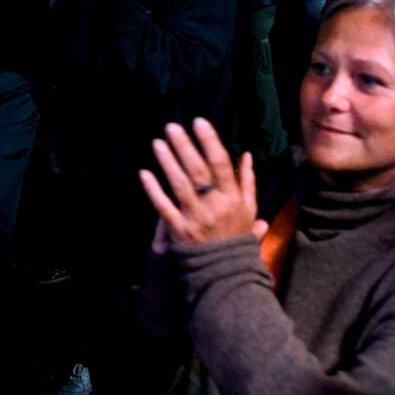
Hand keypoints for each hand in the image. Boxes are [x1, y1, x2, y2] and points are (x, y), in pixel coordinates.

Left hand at [139, 117, 265, 249]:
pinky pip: (164, 208)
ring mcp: (196, 218)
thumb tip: (246, 155)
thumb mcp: (249, 209)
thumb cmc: (236, 236)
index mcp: (233, 198)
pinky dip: (154, 191)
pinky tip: (145, 174)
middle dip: (185, 147)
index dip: (210, 142)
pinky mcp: (180, 231)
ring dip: (168, 163)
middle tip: (172, 127)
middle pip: (198, 171)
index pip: (221, 164)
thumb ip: (248, 181)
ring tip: (158, 143)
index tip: (199, 122)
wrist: (226, 272)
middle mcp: (215, 206)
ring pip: (180, 186)